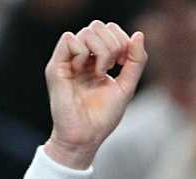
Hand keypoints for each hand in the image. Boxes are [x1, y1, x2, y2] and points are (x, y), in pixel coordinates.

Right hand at [44, 21, 146, 168]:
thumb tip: (138, 34)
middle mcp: (82, 57)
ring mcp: (69, 60)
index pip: (109, 29)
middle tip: (115, 66)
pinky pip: (69, 39)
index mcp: (97, 59)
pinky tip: (86, 71)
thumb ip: (135, 61)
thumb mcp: (127, 86)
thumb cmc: (103, 116)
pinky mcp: (57, 66)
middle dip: (114, 43)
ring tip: (101, 72)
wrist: (86, 137)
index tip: (124, 62)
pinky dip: (84, 53)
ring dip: (102, 51)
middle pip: (98, 26)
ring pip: (87, 31)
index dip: (121, 39)